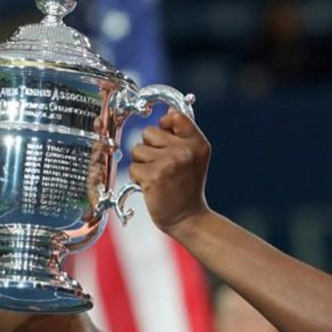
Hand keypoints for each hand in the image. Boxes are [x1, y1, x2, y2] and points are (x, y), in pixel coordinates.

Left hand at [129, 110, 210, 232]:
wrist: (189, 219)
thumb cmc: (188, 188)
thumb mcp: (194, 158)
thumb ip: (182, 136)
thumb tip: (168, 112)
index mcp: (198, 143)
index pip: (175, 116)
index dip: (164, 124)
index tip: (164, 139)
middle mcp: (185, 150)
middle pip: (149, 132)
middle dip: (150, 148)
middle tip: (163, 167)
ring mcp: (169, 162)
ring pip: (137, 149)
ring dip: (142, 164)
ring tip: (158, 178)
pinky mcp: (154, 176)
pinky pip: (133, 167)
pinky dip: (138, 178)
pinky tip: (152, 187)